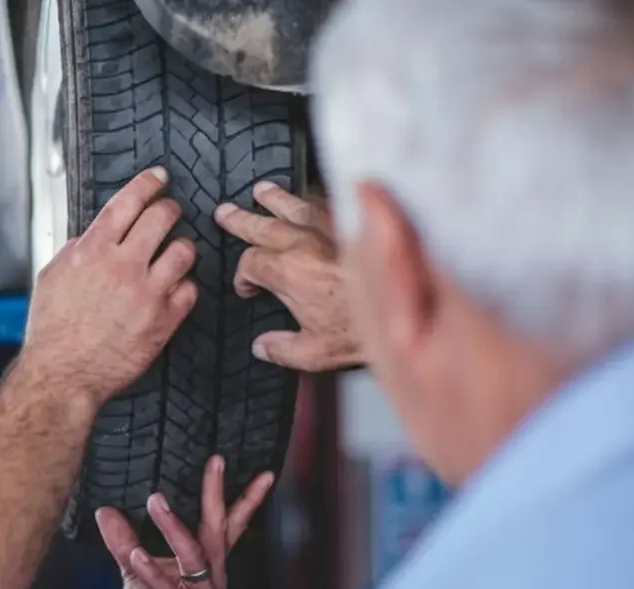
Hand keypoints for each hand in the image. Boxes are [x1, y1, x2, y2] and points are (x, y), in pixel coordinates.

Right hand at [23, 166, 199, 405]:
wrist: (61, 375)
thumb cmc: (52, 332)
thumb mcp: (51, 278)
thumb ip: (75, 251)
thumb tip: (91, 237)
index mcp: (92, 251)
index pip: (128, 201)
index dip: (148, 183)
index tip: (158, 178)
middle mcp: (122, 266)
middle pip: (163, 216)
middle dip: (169, 210)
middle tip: (169, 214)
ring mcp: (146, 293)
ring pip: (184, 250)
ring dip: (181, 249)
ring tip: (173, 256)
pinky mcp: (163, 320)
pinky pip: (190, 290)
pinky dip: (183, 288)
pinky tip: (171, 291)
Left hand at [94, 456, 273, 588]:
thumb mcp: (136, 570)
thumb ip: (124, 542)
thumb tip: (105, 510)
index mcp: (207, 563)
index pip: (228, 524)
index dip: (243, 498)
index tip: (255, 469)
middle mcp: (213, 577)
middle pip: (218, 529)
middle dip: (216, 495)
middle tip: (215, 463)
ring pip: (196, 557)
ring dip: (175, 528)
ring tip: (156, 502)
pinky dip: (155, 574)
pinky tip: (137, 556)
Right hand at [215, 182, 362, 371]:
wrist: (408, 306)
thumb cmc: (361, 331)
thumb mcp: (315, 353)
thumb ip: (282, 349)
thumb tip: (262, 347)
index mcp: (287, 272)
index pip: (250, 264)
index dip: (243, 277)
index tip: (247, 289)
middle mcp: (304, 243)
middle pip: (263, 225)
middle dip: (242, 221)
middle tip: (225, 213)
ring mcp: (331, 227)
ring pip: (294, 205)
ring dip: (275, 198)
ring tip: (261, 191)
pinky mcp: (356, 221)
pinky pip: (327, 201)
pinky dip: (313, 198)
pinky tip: (310, 197)